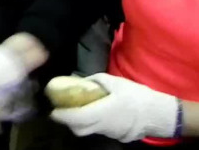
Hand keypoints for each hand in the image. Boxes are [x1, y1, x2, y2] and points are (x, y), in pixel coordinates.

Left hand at [51, 73, 178, 142]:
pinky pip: (100, 131)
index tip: (53, 110)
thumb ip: (95, 80)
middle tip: (64, 110)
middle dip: (68, 121)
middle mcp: (102, 126)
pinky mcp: (118, 135)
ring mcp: (111, 133)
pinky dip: (93, 124)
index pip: (74, 118)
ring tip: (78, 110)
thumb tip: (81, 80)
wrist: (162, 114)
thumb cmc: (138, 96)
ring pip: (89, 131)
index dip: (61, 115)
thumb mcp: (116, 82)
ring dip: (80, 123)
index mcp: (100, 113)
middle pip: (78, 129)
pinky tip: (95, 113)